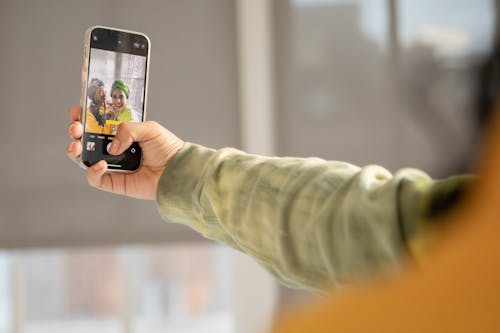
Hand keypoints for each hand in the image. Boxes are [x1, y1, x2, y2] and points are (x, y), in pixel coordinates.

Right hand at [66, 106, 183, 199]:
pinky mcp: (114, 182)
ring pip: (84, 158)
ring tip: (77, 146)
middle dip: (75, 132)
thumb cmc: (168, 149)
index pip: (97, 123)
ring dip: (75, 151)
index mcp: (121, 133)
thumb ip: (127, 129)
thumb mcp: (149, 129)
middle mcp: (114, 148)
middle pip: (85, 139)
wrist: (177, 171)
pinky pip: (95, 179)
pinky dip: (93, 172)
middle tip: (76, 128)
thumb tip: (111, 145)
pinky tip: (101, 164)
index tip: (77, 112)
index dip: (84, 117)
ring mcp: (112, 165)